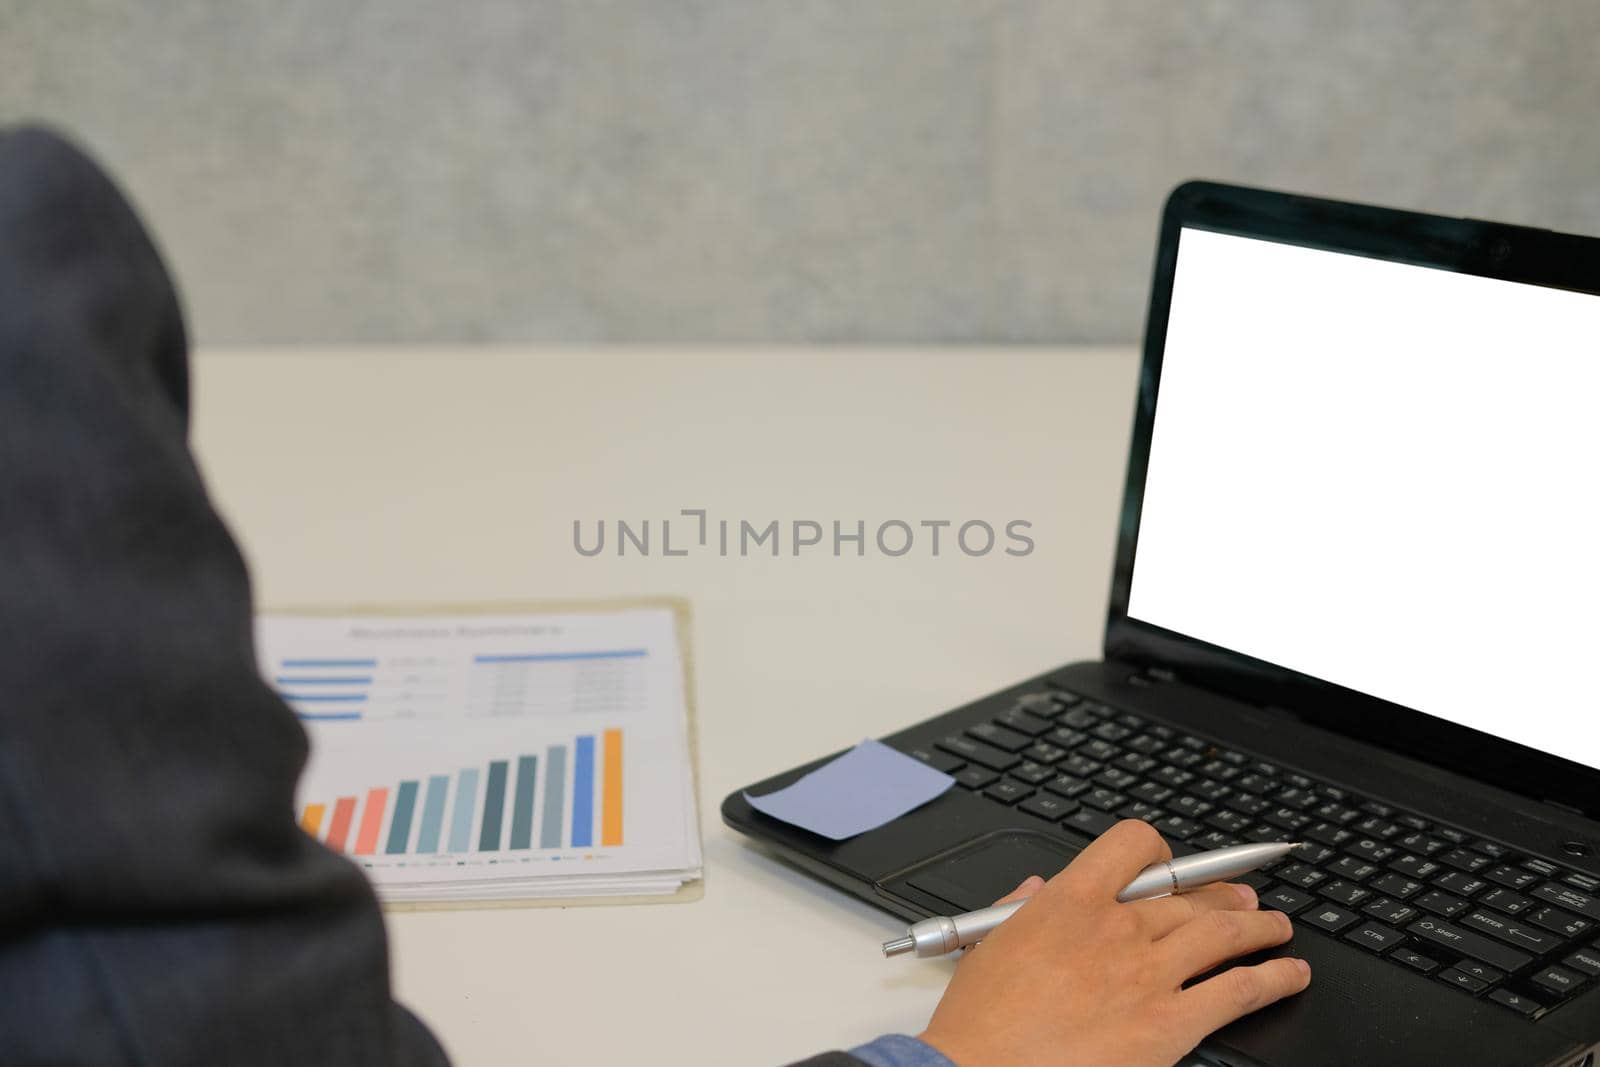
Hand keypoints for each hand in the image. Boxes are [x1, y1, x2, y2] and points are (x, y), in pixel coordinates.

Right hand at [918, 820, 1308, 1066]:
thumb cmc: (982, 1020)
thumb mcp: (988, 944)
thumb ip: (1019, 908)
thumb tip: (1035, 891)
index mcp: (1070, 900)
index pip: (1131, 844)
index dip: (1159, 849)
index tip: (1170, 863)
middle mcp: (1118, 927)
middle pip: (1189, 894)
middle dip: (1223, 893)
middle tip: (1242, 897)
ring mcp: (1149, 974)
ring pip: (1225, 933)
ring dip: (1260, 926)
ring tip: (1278, 927)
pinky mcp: (1171, 1023)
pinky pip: (1238, 991)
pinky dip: (1274, 979)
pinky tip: (1290, 974)